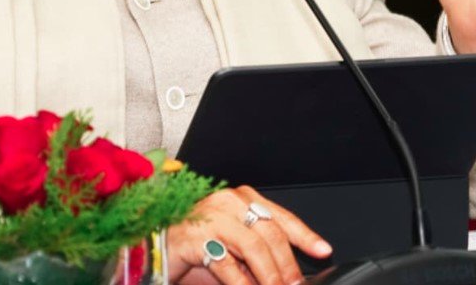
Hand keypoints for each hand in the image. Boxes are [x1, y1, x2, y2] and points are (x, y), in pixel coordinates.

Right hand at [167, 186, 331, 284]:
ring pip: (254, 247)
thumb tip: (288, 272)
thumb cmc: (194, 245)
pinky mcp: (195, 236)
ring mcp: (211, 216)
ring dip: (270, 276)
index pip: (281, 216)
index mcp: (241, 199)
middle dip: (288, 266)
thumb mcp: (233, 246)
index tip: (323, 250)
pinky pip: (228, 264)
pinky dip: (243, 283)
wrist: (153, 247)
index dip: (305, 235)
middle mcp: (228, 202)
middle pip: (271, 234)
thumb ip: (258, 253)